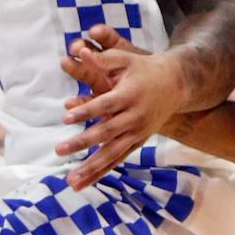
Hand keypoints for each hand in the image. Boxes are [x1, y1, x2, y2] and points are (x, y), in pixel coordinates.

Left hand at [56, 26, 184, 189]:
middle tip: (59, 149)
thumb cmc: (144, 69)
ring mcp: (137, 133)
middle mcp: (134, 117)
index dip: (85, 111)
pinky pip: (118, 160)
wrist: (176, 84)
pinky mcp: (138, 142)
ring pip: (112, 154)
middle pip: (106, 133)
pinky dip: (101, 172)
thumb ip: (103, 58)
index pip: (104, 106)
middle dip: (82, 142)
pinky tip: (83, 182)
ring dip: (91, 168)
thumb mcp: (126, 59)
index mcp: (129, 95)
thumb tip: (80, 51)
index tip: (65, 118)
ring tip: (70, 181)